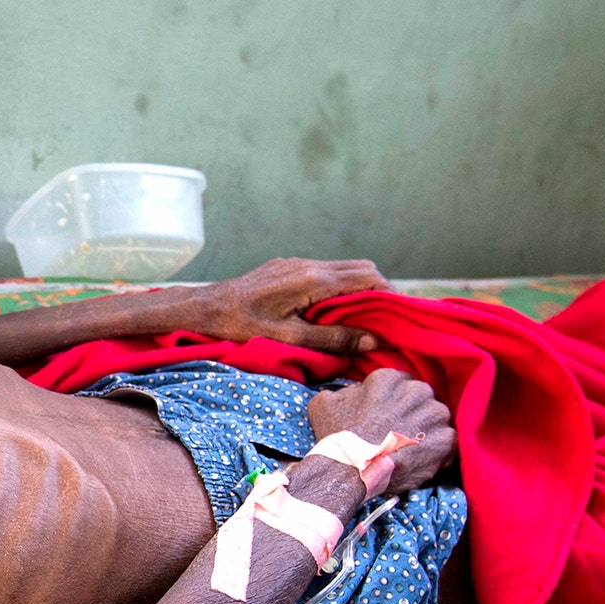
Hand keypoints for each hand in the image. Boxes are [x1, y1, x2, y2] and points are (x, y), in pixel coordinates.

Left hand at [163, 258, 389, 353]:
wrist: (204, 306)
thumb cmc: (241, 325)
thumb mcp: (288, 337)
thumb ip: (331, 338)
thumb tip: (371, 340)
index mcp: (312, 279)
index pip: (366, 277)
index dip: (389, 294)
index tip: (400, 315)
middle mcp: (308, 264)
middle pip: (361, 268)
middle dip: (378, 290)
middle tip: (385, 319)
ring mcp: (297, 263)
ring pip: (344, 268)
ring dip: (358, 289)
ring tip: (363, 318)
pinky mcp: (287, 267)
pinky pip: (325, 272)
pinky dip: (339, 287)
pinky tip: (334, 311)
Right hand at [307, 368, 454, 492]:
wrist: (351, 471)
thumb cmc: (337, 438)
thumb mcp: (324, 404)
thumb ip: (344, 391)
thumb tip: (355, 393)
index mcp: (390, 379)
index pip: (399, 384)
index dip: (393, 402)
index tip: (386, 417)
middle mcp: (417, 391)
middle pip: (421, 398)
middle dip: (412, 413)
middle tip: (398, 434)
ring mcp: (435, 415)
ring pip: (436, 419)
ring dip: (427, 431)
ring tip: (410, 450)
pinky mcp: (447, 440)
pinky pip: (449, 442)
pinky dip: (438, 452)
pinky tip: (420, 461)